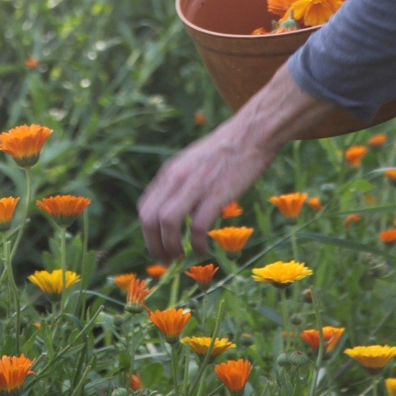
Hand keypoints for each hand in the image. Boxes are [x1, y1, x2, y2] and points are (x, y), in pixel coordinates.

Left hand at [136, 63, 330, 259]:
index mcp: (169, 172)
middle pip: (149, 219)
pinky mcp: (215, 194)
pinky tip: (203, 250)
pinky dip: (196, 244)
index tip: (157, 246)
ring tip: (180, 258)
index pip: (144, 208)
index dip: (147, 233)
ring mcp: (195, 185)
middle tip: (165, 261)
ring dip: (170, 247)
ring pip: (167, 224)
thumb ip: (181, 182)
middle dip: (153, 245)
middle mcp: (176, 178)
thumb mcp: (193, 162)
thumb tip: (176, 206)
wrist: (251, 134)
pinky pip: (196, 227)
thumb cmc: (226, 150)